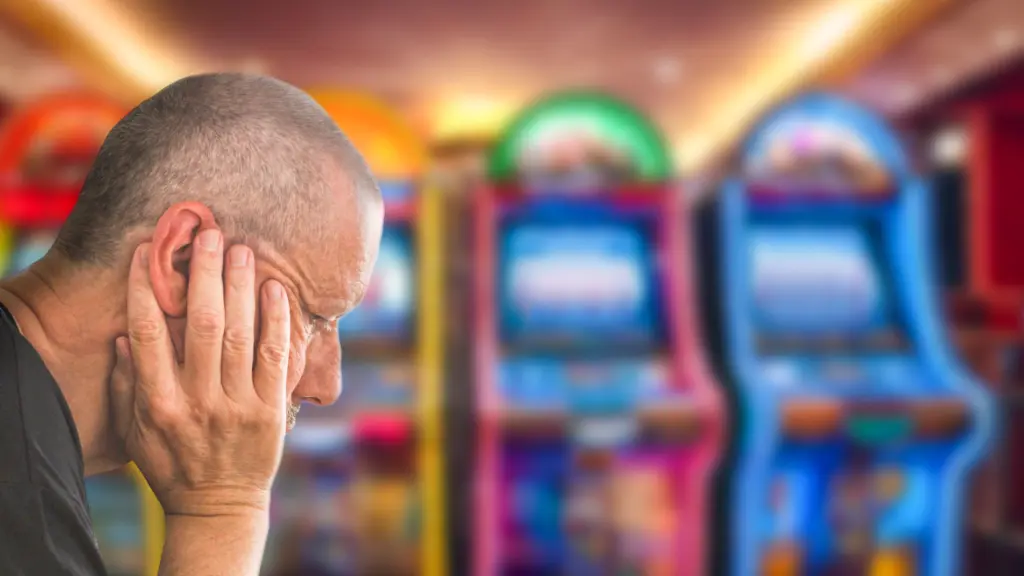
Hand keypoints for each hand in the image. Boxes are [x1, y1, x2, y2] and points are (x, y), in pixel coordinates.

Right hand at [110, 230, 290, 516]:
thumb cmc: (172, 463)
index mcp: (158, 403)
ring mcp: (237, 405)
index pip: (148, 335)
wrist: (218, 505)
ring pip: (241, 336)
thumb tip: (124, 335)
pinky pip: (275, 358)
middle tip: (208, 234)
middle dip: (204, 275)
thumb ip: (127, 384)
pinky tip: (274, 291)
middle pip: (202, 326)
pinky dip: (276, 322)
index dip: (144, 290)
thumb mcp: (136, 430)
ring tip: (240, 250)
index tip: (145, 252)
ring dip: (240, 288)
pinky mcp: (270, 411)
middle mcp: (197, 401)